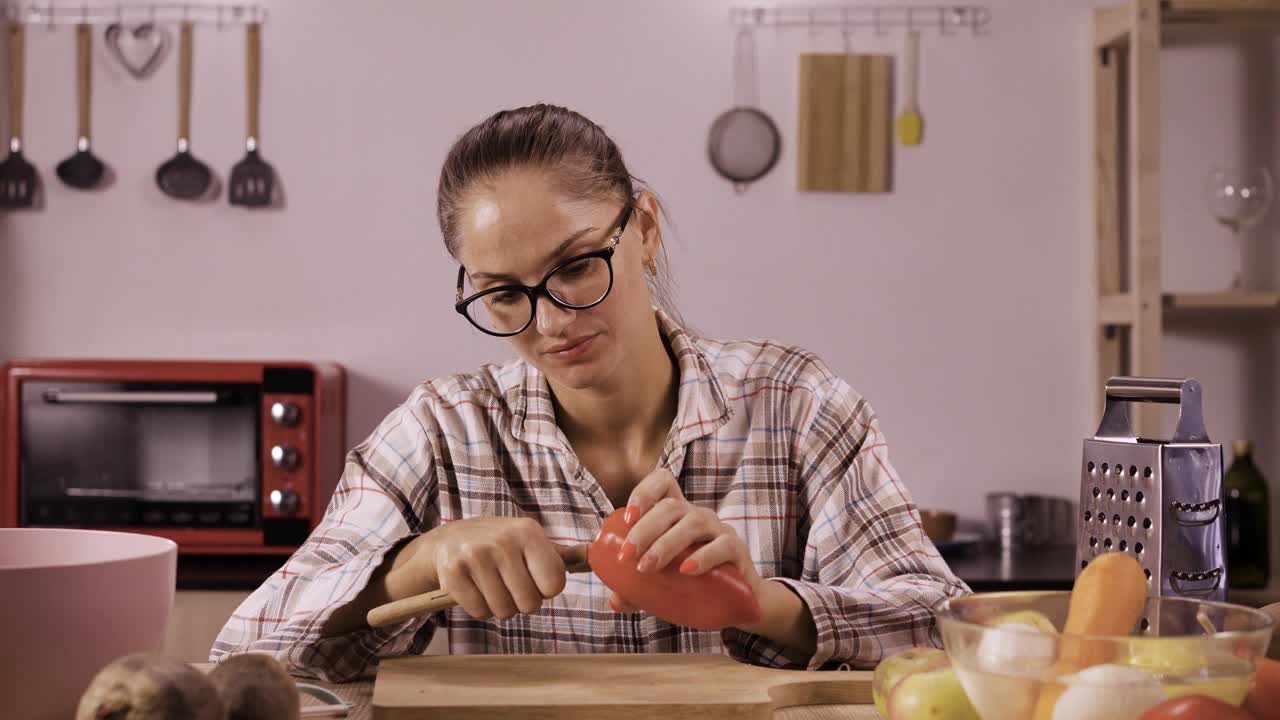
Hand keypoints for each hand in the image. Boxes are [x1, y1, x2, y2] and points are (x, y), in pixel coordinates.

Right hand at [402, 517, 585, 620]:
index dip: (544, 589)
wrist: (448, 540)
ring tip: (491, 585)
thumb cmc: (499, 545)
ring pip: (504, 611)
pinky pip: (479, 611)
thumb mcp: (530, 541)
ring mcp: (475, 555)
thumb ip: (562, 555)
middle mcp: (502, 541)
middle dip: (521, 601)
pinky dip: (479, 607)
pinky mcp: (452, 572)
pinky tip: (475, 588)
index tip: (532, 577)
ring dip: (500, 606)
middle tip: (509, 584)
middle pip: (529, 604)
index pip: (554, 585)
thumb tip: (595, 556)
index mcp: (528, 532)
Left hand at [609, 468, 765, 612]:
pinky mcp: (737, 549)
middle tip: (627, 555)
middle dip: (644, 528)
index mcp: (677, 515)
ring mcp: (719, 529)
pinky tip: (686, 570)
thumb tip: (614, 601)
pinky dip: (703, 556)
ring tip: (647, 567)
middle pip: (670, 506)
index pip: (663, 482)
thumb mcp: (662, 585)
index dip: (643, 492)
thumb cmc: (695, 584)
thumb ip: (637, 591)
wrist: (738, 601)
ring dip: (666, 543)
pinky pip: (722, 545)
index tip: (627, 518)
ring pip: (693, 522)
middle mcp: (697, 515)